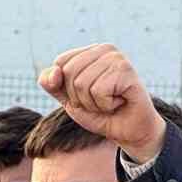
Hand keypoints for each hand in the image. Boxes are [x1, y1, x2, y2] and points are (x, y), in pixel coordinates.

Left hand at [38, 44, 166, 161]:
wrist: (129, 132)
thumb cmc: (101, 114)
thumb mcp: (69, 100)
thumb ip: (52, 84)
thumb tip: (55, 72)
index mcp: (90, 51)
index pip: (60, 63)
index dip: (68, 88)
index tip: (88, 95)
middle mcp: (105, 49)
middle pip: (69, 73)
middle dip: (79, 97)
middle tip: (100, 101)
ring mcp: (117, 58)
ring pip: (82, 83)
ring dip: (93, 103)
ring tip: (110, 103)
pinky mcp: (126, 70)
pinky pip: (98, 91)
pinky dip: (105, 105)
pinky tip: (119, 102)